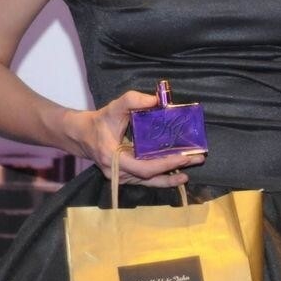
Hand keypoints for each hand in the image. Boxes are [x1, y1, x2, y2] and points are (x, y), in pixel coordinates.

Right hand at [64, 90, 203, 187]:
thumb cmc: (101, 121)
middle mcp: (117, 172)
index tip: (184, 157)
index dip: (165, 164)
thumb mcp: (115, 106)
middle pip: (149, 176)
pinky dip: (161, 177)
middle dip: (174, 170)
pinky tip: (176, 173)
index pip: (144, 167)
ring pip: (148, 181)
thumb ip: (133, 100)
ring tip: (190, 171)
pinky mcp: (124, 177)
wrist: (83, 135)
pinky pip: (145, 180)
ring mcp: (120, 177)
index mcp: (113, 157)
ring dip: (170, 177)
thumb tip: (156, 99)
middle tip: (197, 160)